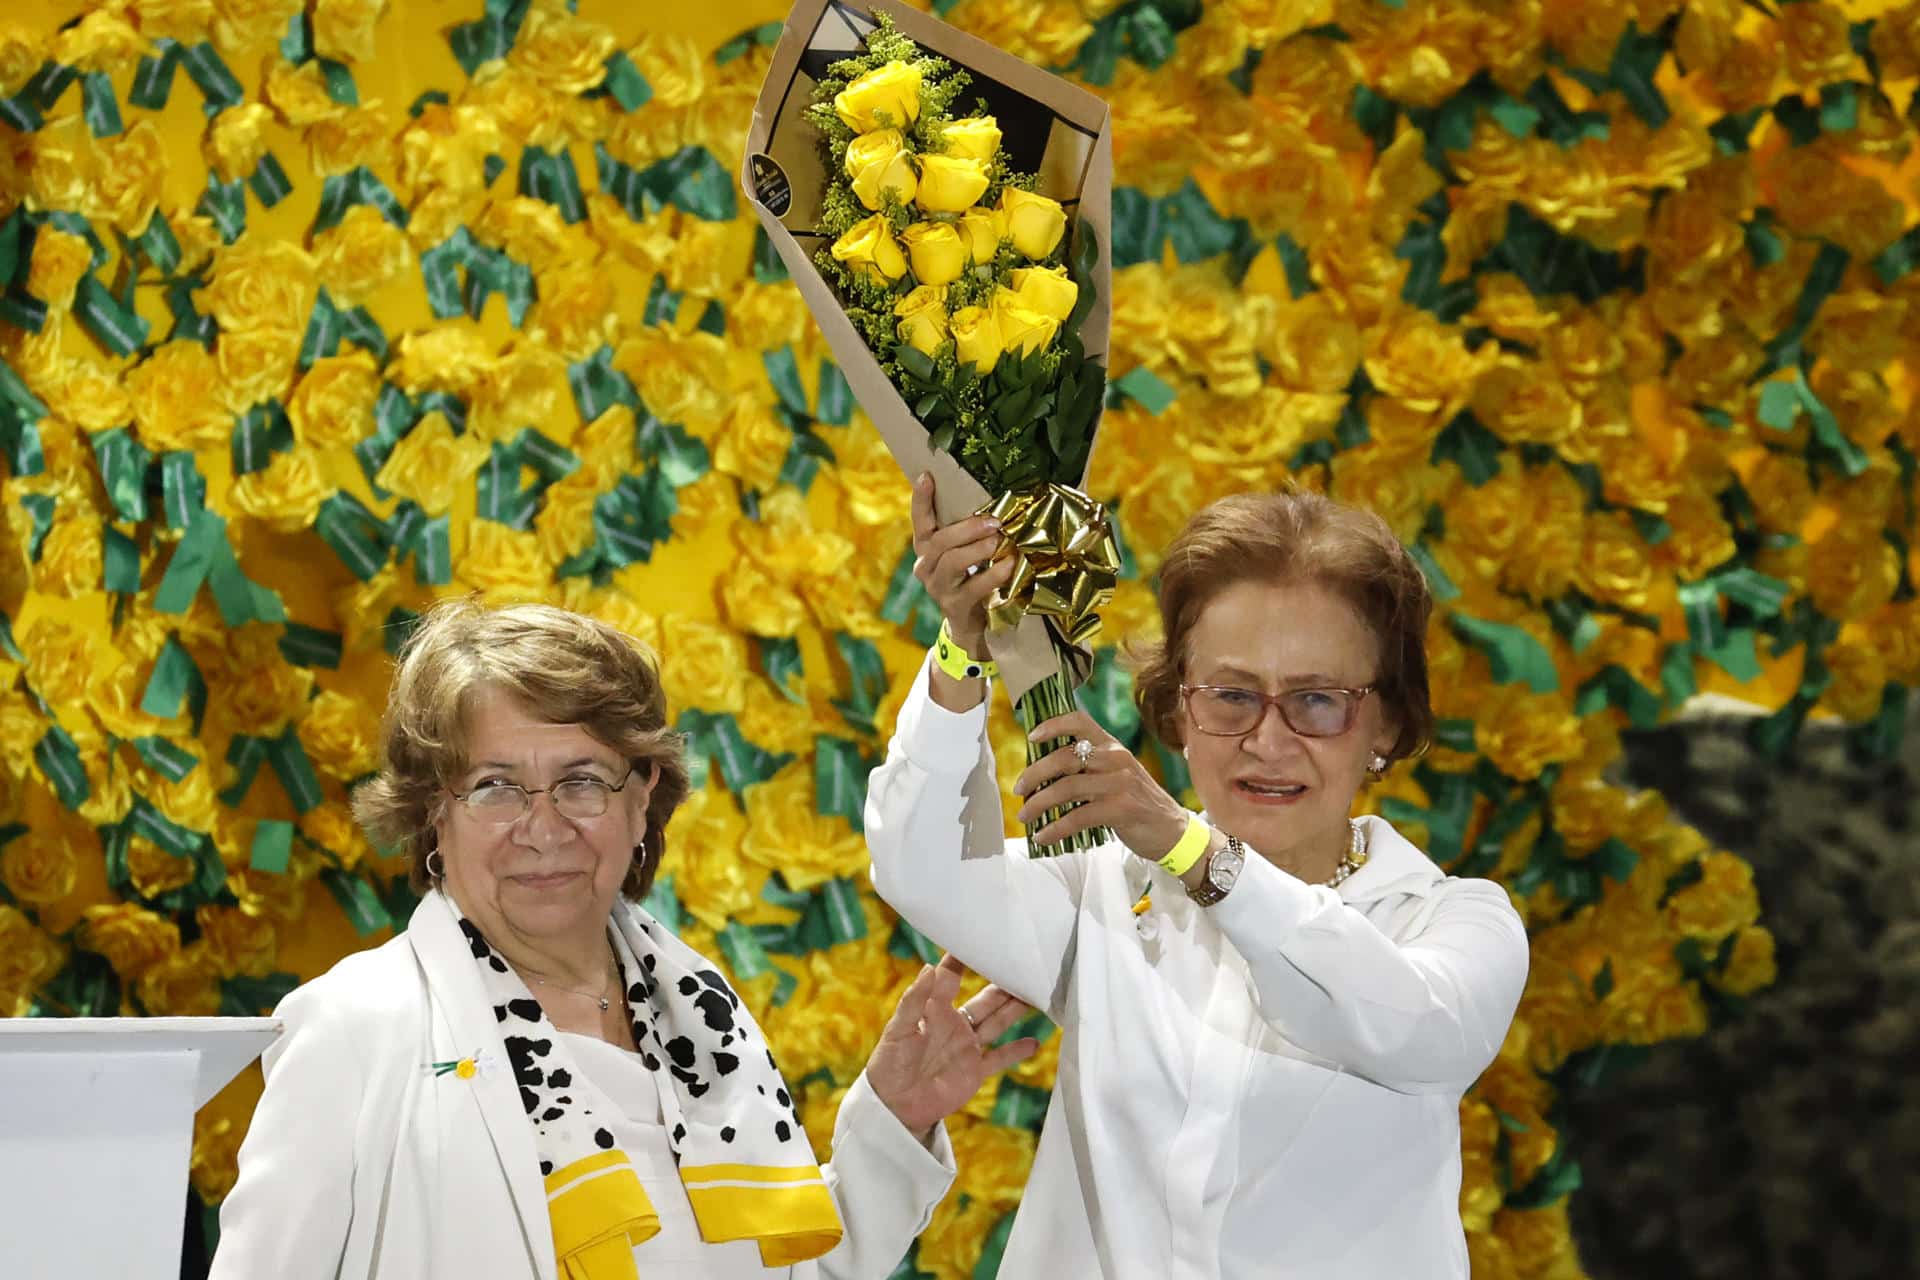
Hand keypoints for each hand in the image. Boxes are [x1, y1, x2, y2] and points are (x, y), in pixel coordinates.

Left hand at [865, 955, 1039, 1144]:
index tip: (980, 940)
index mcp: (934, 1009)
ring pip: (997, 1023)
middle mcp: (954, 1024)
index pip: (951, 977)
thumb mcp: (898, 1029)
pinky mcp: (974, 1072)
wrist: (893, 1108)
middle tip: (1024, 966)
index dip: (963, 959)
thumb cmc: (888, 1065)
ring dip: (1015, 1010)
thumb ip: (914, 1000)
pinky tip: (1035, 1042)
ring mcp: (967, 1047)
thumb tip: (928, 967)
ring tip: (1037, 995)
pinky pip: (1000, 1058)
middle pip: (985, 999)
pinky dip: (1017, 1051)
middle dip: (1003, 983)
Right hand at [911, 472, 1014, 660]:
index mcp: (926, 548)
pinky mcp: (954, 605)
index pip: (919, 520)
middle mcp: (925, 566)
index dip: (921, 499)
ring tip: (999, 541)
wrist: (968, 625)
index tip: (927, 476)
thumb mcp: (963, 554)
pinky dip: (993, 574)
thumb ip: (967, 533)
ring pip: (952, 561)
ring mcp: (938, 587)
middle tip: (993, 520)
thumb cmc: (969, 579)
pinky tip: (1009, 565)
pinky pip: (974, 587)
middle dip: (967, 528)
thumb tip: (991, 505)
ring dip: (979, 548)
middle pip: (940, 540)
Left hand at [1015, 709, 1190, 856]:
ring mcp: (1119, 784)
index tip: (1031, 737)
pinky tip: (1043, 836)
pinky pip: (1077, 817)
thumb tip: (1042, 772)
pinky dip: (1054, 828)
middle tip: (1019, 790)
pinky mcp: (1120, 809)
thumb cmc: (1137, 802)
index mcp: (1112, 746)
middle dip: (1034, 774)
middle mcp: (1116, 759)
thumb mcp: (1117, 774)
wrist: (1171, 830)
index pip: (1080, 722)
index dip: (1053, 725)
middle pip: (1064, 758)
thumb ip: (1089, 767)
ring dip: (1039, 804)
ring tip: (1025, 816)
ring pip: (1066, 788)